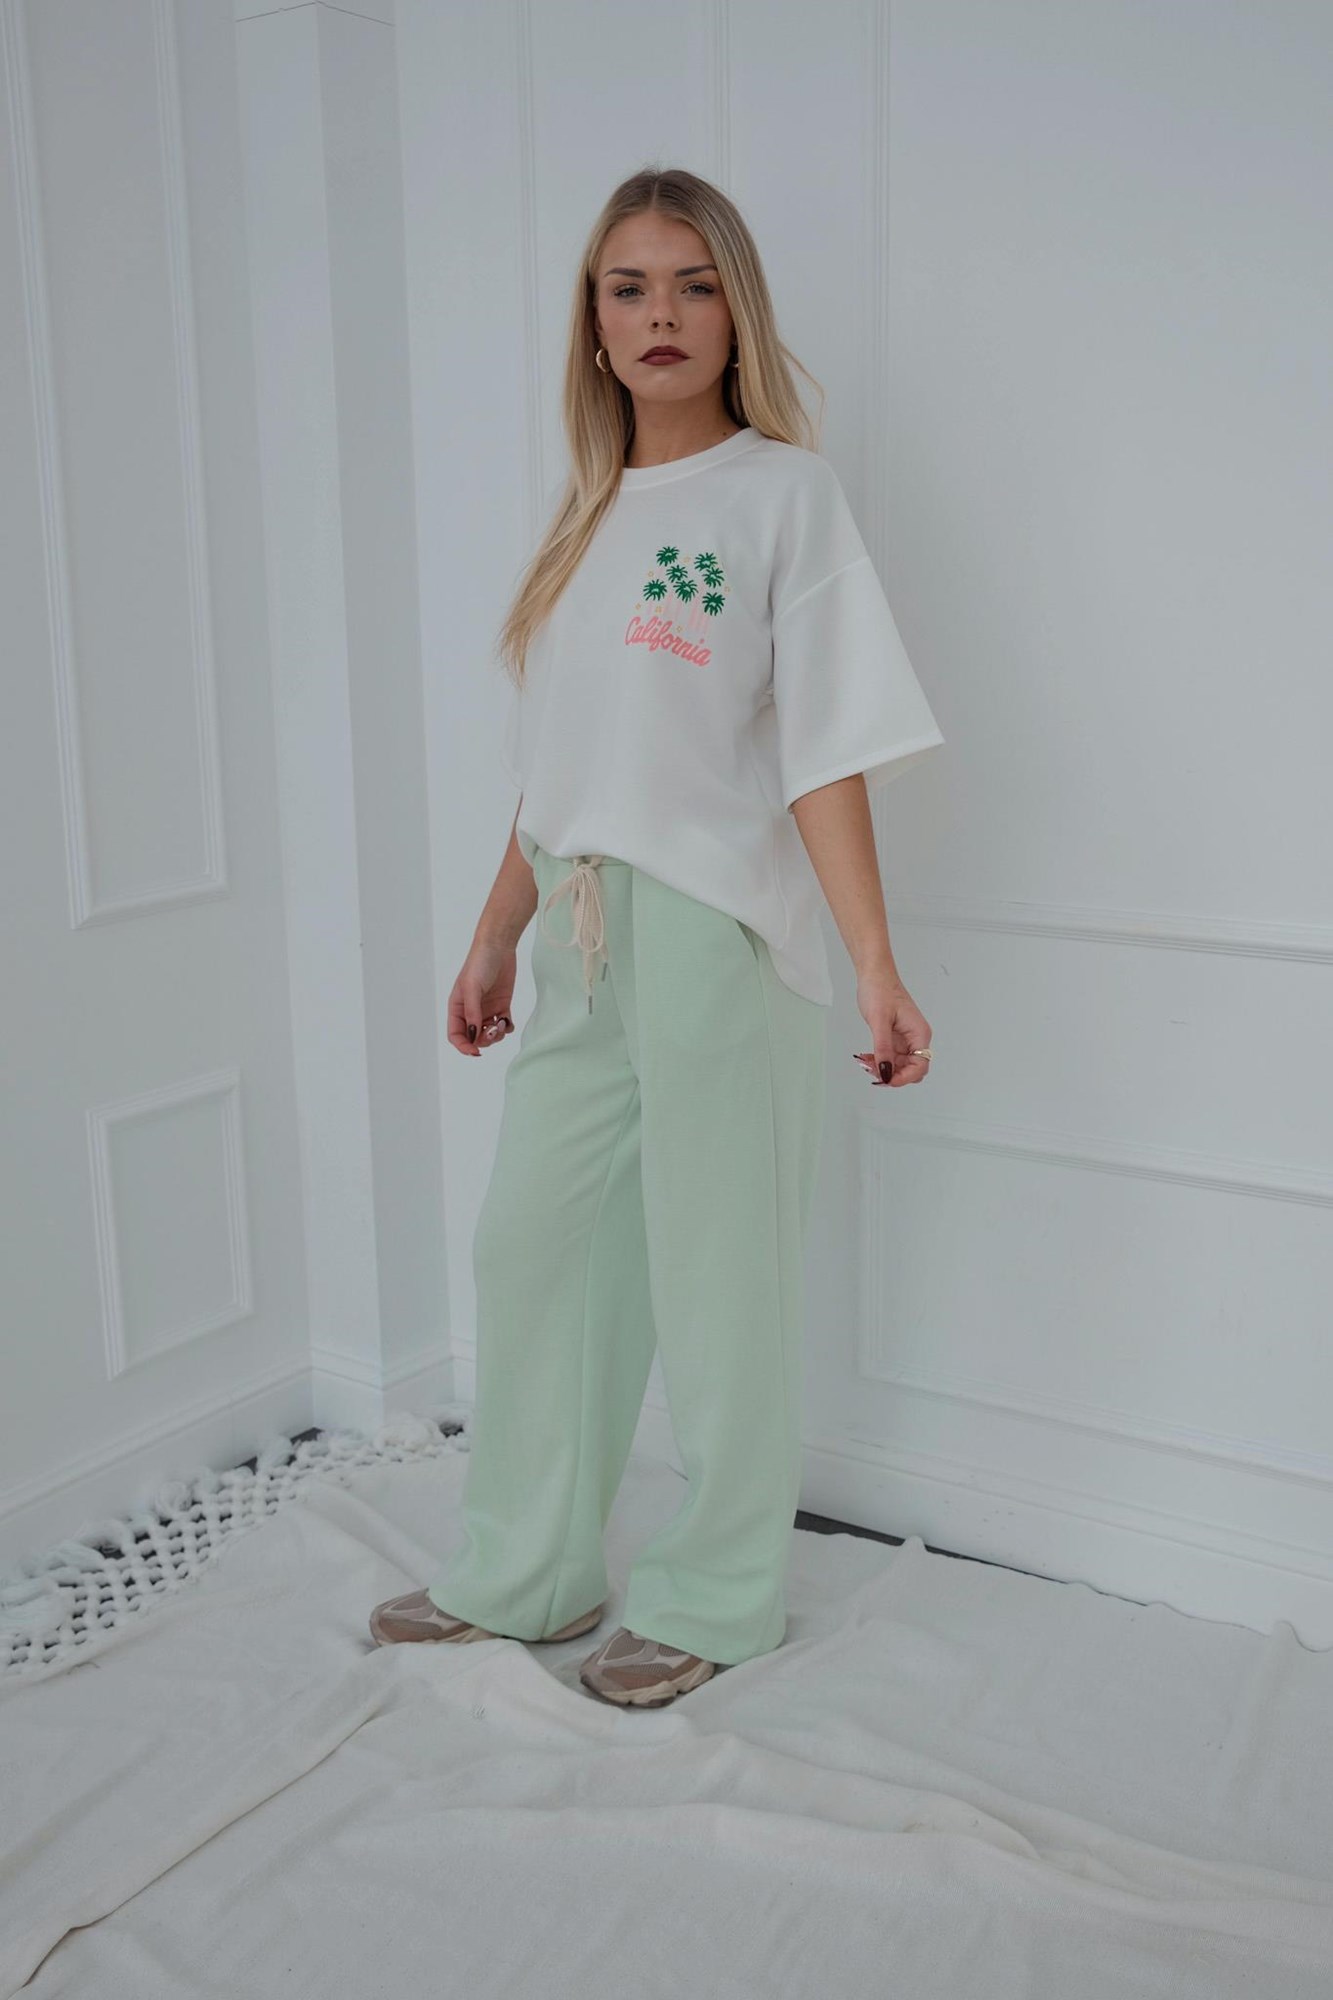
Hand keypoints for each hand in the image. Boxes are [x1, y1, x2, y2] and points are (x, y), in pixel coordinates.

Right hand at [448, 938, 517, 1057]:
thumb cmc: (479, 963)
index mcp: (457, 1007)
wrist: (499, 946)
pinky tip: (507, 1021)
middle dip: (483, 1040)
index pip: (456, 1035)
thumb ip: (472, 1013)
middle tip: (493, 1030)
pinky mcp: (502, 1005)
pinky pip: (503, 1025)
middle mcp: (471, 1011)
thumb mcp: (472, 988)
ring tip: (501, 1023)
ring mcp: (487, 1009)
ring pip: (489, 1034)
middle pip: (474, 1038)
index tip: (475, 1052)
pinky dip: (506, 1028)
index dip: (464, 1046)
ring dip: (496, 1035)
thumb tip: (474, 1035)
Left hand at [852, 967, 932, 1087]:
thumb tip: (886, 1072)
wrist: (875, 975)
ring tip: (865, 1061)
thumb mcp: (879, 1021)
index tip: (886, 1079)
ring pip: (899, 1066)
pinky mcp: (896, 1038)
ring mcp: (906, 1040)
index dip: (904, 1077)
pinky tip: (867, 1057)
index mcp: (919, 1034)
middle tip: (872, 1069)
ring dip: (883, 1068)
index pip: (920, 1066)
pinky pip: (891, 1057)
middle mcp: (916, 1039)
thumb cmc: (880, 990)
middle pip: (911, 1070)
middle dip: (892, 1074)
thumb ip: (883, 1048)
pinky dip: (880, 1060)